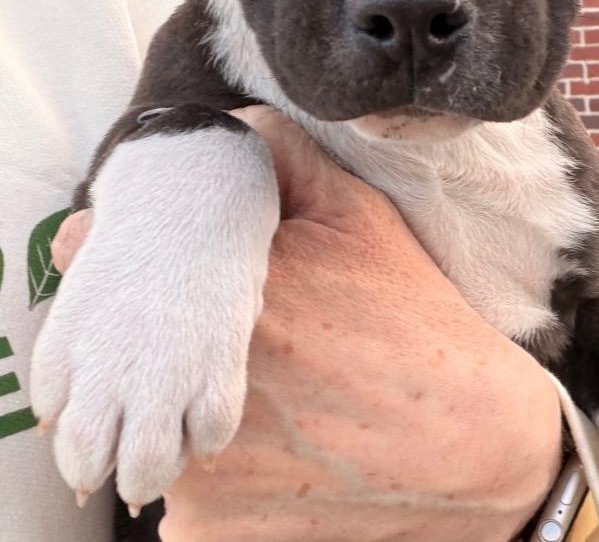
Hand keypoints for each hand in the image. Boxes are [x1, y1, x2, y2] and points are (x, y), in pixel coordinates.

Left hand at [52, 106, 561, 541]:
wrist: (468, 437)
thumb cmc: (413, 317)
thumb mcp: (359, 214)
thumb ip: (283, 154)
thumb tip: (228, 125)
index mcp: (222, 295)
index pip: (101, 259)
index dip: (119, 254)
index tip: (151, 260)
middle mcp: (192, 384)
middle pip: (115, 347)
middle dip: (155, 332)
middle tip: (245, 333)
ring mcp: (192, 469)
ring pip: (146, 418)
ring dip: (182, 403)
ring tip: (275, 393)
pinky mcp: (207, 529)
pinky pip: (178, 490)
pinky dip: (213, 470)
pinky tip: (279, 445)